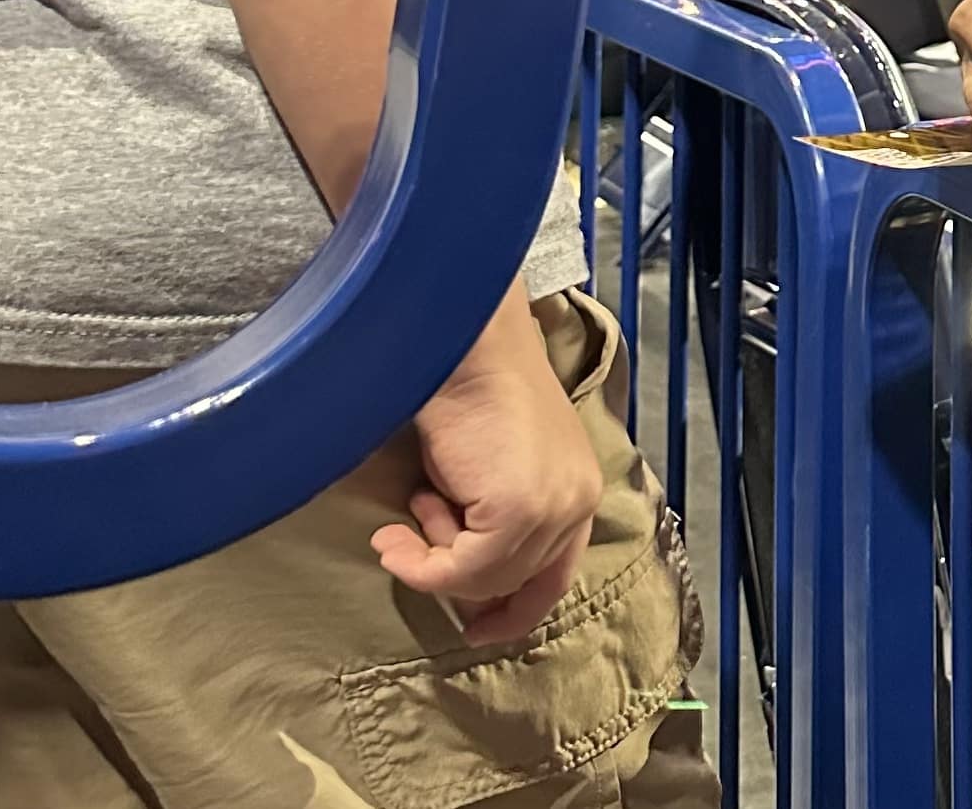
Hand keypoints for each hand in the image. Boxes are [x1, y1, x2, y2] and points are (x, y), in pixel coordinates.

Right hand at [372, 297, 602, 642]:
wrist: (458, 345)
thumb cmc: (464, 393)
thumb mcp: (488, 467)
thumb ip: (490, 517)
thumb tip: (462, 580)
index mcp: (578, 488)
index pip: (557, 576)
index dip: (515, 610)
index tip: (474, 627)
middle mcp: (578, 501)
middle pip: (514, 582)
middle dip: (456, 571)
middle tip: (415, 535)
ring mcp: (554, 507)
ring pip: (484, 580)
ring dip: (433, 555)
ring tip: (415, 502)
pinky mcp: (519, 512)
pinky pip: (459, 573)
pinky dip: (417, 564)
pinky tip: (394, 533)